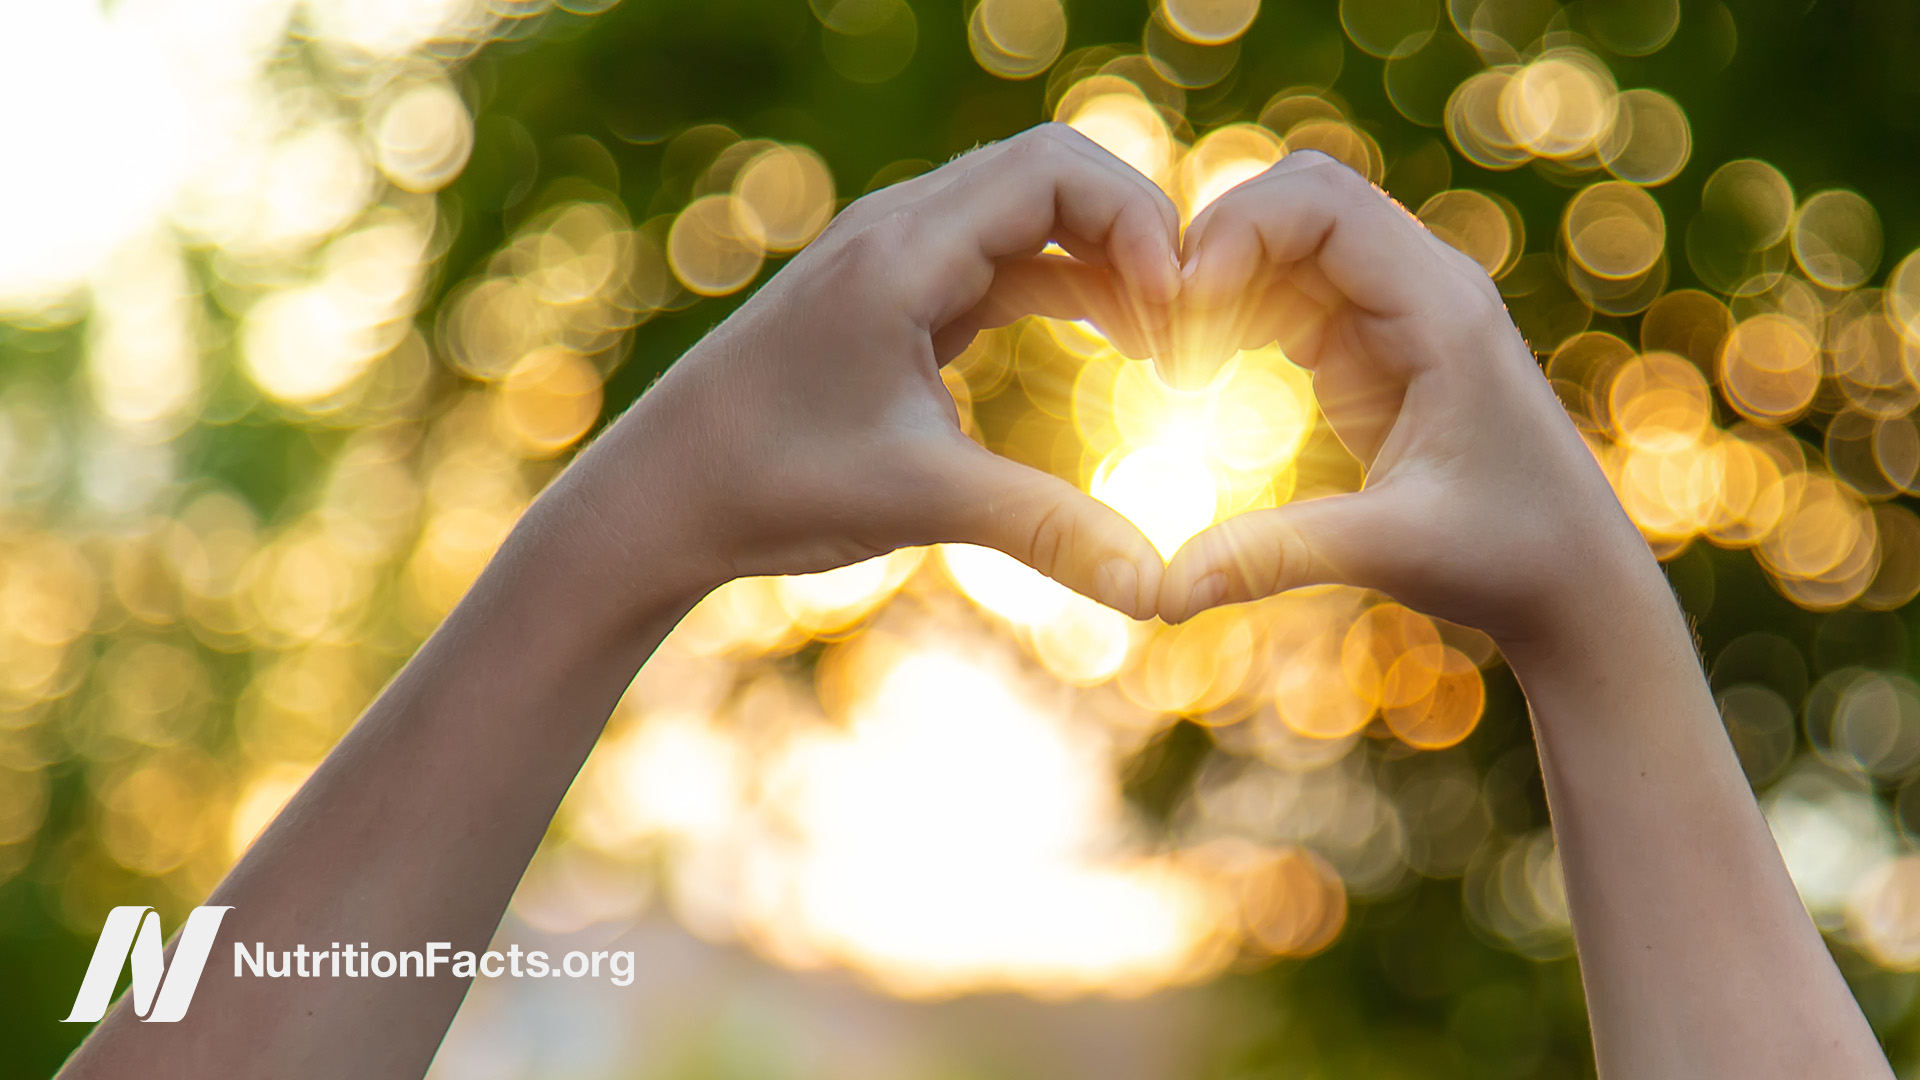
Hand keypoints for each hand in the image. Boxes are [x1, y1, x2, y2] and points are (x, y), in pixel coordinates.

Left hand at [566, 124, 1183, 620]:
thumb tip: (1158, 588)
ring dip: (1106, 264)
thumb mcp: (921, 501)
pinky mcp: (895, 296)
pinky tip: (1116, 341)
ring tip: (1166, 346)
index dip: (1141, 224)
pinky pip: (1003, 262)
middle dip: (1137, 235)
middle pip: (1054, 175)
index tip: (1180, 314)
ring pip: (1031, 218)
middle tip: (1189, 325)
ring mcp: (895, 257)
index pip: (1056, 171)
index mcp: (903, 248)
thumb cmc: (771, 484)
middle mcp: (900, 229)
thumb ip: (1047, 530)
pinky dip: (1066, 288)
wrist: (663, 495)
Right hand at [1157, 152, 1657, 645]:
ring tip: (1180, 365)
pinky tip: (1206, 373)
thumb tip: (1163, 592)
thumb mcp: (1389, 552)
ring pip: (1290, 237)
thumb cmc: (1506, 557)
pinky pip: (1293, 287)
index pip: (1324, 200)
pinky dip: (1239, 311)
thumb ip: (1274, 556)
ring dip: (1223, 281)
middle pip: (1299, 197)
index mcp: (1442, 310)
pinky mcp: (1377, 341)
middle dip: (1219, 245)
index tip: (1182, 312)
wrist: (1571, 577)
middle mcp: (1425, 286)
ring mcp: (1401, 307)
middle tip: (1167, 336)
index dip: (1236, 231)